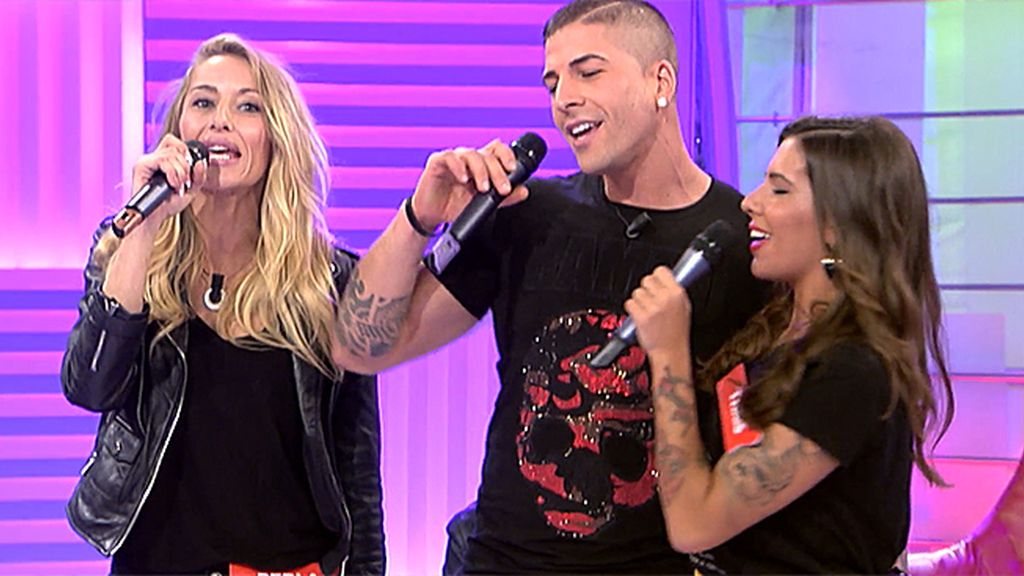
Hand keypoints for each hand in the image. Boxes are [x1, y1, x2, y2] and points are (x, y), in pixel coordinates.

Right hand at [129, 134, 208, 231]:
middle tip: (184, 182)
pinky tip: (172, 184)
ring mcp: (147, 161)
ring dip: (180, 172)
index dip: (185, 151)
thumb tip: (201, 162)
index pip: (175, 142)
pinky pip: (161, 160)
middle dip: (186, 166)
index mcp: (164, 160)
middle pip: (176, 147)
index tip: (189, 169)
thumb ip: (199, 176)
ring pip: (171, 154)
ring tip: (178, 186)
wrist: (155, 218)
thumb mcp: (191, 190)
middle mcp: (154, 158)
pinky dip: (172, 173)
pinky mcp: (141, 166)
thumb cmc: (169, 204)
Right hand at [410, 139, 529, 228]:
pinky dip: (459, 167)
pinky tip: (464, 179)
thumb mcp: (483, 205)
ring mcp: (454, 158)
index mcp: (482, 164)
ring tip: (483, 188)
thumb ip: (503, 198)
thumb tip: (524, 191)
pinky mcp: (437, 162)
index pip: (497, 150)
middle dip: (498, 172)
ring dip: (481, 171)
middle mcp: (469, 158)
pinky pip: (450, 157)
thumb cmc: (455, 205)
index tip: (513, 170)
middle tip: (502, 189)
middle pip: (488, 155)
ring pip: (472, 154)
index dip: (507, 155)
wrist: (431, 215)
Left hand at [624, 266, 692, 358]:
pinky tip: (640, 317)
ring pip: (636, 292)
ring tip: (647, 312)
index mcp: (677, 293)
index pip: (660, 271)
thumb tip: (666, 277)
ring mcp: (653, 308)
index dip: (656, 277)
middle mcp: (665, 298)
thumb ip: (674, 291)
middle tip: (651, 301)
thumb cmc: (677, 333)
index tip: (656, 283)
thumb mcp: (684, 307)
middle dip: (646, 289)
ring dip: (639, 301)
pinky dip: (632, 310)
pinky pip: (629, 303)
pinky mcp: (641, 317)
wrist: (670, 352)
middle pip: (646, 280)